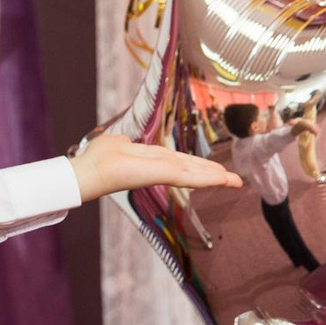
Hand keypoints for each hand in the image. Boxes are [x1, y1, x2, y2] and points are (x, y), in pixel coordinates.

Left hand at [69, 133, 244, 200]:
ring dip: (216, 178)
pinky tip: (222, 180)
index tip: (216, 170)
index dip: (200, 166)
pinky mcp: (161, 174)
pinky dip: (207, 179)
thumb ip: (124, 144)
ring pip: (195, 174)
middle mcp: (161, 167)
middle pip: (194, 169)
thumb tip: (122, 142)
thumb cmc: (97, 158)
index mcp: (153, 160)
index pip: (182, 163)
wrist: (89, 170)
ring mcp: (162, 172)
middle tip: (236, 181)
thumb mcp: (116, 144)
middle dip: (215, 174)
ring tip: (235, 182)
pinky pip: (188, 176)